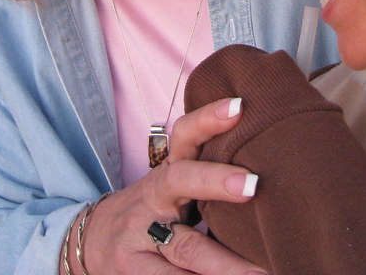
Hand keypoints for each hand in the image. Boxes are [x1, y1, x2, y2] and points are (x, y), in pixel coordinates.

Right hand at [66, 99, 262, 274]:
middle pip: (180, 181)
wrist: (92, 243)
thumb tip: (273, 174)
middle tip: (253, 185)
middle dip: (216, 181)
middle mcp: (154, 198)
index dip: (207, 118)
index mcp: (169, 171)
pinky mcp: (134, 272)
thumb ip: (207, 176)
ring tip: (260, 271)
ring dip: (224, 264)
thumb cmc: (152, 211)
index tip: (239, 107)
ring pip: (185, 248)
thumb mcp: (174, 187)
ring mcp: (141, 236)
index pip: (184, 135)